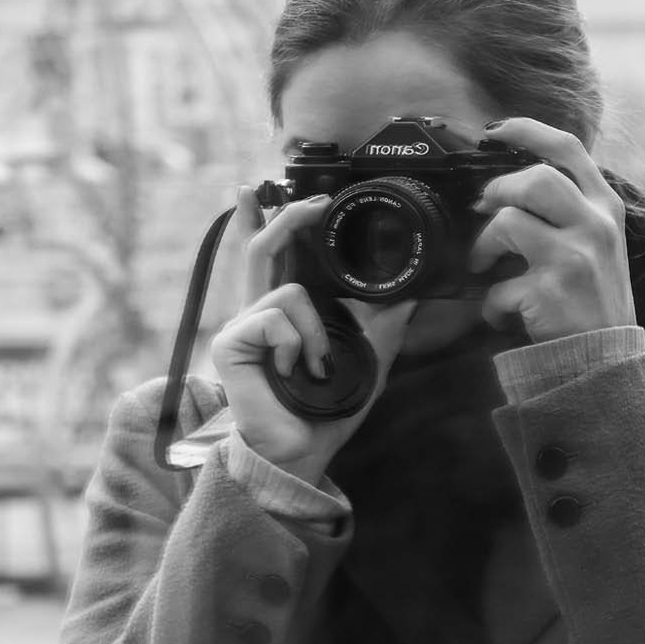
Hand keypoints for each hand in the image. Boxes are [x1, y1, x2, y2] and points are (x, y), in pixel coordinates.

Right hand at [210, 187, 416, 484]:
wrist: (303, 451)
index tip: (267, 192)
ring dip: (316, 331)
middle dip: (284, 218)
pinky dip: (299, 344)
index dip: (265, 221)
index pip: (270, 258)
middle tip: (312, 203)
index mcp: (282, 314)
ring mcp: (241, 327)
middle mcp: (257, 314)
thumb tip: (412, 291)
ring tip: (316, 365)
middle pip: (261, 249)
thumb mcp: (367, 356)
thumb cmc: (326, 410)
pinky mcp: (232, 343)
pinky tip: (295, 372)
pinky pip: (278, 317)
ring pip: (289, 289)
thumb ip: (383, 321)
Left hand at [470, 118, 636, 342]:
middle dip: (496, 191)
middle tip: (483, 211)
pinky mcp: (551, 292)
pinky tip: (503, 314)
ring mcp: (574, 258)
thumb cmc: (592, 300)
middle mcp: (595, 226)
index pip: (568, 149)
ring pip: (507, 222)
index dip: (527, 130)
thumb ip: (568, 211)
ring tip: (484, 265)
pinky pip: (497, 286)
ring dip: (483, 246)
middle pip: (533, 179)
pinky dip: (491, 304)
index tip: (495, 130)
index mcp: (606, 208)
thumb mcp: (596, 244)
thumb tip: (509, 187)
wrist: (607, 362)